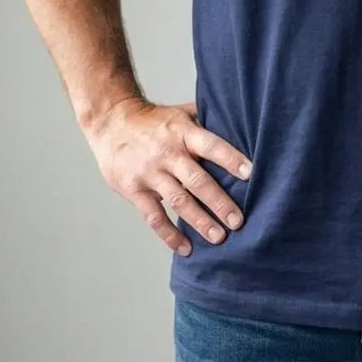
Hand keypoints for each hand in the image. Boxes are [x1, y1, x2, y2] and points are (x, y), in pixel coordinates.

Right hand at [84, 96, 252, 255]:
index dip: (231, 159)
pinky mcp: (134, 189)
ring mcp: (150, 173)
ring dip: (200, 222)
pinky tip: (185, 248)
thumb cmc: (154, 121)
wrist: (111, 121)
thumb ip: (207, 122)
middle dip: (220, 202)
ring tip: (219, 238)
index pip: (211, 146)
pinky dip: (170, 235)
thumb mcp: (181, 113)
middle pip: (197, 180)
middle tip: (238, 222)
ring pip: (179, 201)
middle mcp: (167, 153)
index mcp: (183, 132)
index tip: (250, 174)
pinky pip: (154, 216)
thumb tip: (243, 129)